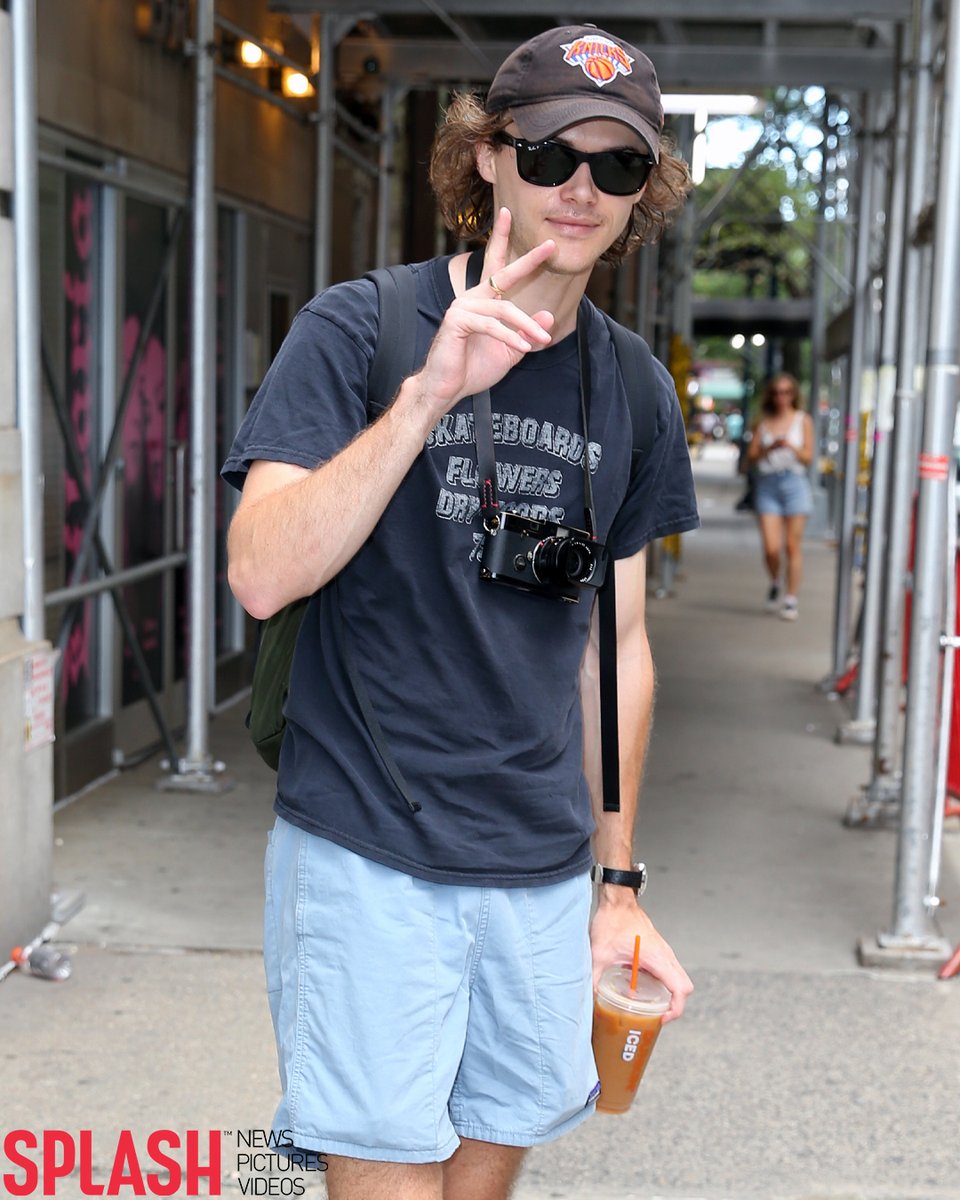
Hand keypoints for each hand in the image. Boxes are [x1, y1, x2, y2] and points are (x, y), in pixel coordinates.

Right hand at [412, 208, 555, 419]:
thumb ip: (527, 333)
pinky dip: (510, 336)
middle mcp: (472, 298)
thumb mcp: (510, 351)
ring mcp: (462, 307)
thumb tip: (548, 314)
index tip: (509, 214)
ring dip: (527, 326)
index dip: (503, 239)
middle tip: (550, 245)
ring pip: (505, 309)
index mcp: (483, 301)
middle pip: (502, 273)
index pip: (496, 267)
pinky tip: (523, 346)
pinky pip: (492, 325)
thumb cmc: (473, 369)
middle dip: (528, 259)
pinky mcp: (457, 321)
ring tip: (541, 341)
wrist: (446, 389)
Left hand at [590, 895, 692, 1023]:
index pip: (681, 989)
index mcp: (658, 958)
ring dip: (668, 993)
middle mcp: (665, 955)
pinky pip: (668, 970)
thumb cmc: (613, 920)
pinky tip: (639, 986)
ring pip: (677, 978)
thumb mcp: (599, 953)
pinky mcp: (657, 949)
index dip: (675, 1009)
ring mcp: (663, 951)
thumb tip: (590, 998)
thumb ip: (595, 978)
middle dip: (674, 1005)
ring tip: (648, 1005)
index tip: (661, 1018)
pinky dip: (661, 982)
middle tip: (656, 1016)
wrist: (616, 900)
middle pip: (685, 986)